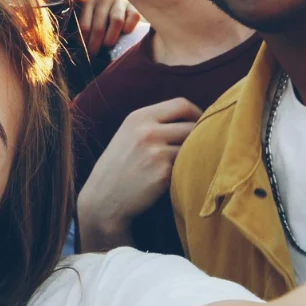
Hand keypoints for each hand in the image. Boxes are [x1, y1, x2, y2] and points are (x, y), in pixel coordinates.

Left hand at [76, 0, 141, 57]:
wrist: (119, 11)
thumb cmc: (100, 20)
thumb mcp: (88, 21)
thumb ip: (85, 30)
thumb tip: (82, 50)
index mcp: (89, 1)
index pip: (85, 26)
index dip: (85, 42)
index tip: (86, 52)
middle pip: (99, 26)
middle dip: (96, 44)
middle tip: (95, 54)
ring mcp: (120, 0)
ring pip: (116, 21)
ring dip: (111, 38)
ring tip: (108, 46)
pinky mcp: (134, 6)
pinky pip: (133, 17)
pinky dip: (129, 28)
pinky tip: (124, 34)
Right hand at [77, 97, 201, 250]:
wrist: (102, 200)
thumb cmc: (118, 169)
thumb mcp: (128, 136)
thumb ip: (154, 124)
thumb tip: (193, 119)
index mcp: (137, 118)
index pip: (180, 105)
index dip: (198, 113)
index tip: (203, 124)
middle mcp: (146, 131)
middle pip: (192, 125)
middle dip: (200, 137)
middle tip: (197, 149)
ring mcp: (155, 152)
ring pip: (193, 147)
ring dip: (194, 156)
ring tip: (185, 165)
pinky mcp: (163, 173)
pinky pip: (188, 166)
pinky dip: (187, 170)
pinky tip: (177, 178)